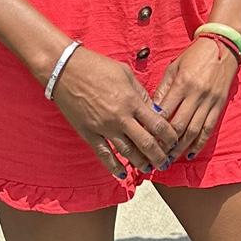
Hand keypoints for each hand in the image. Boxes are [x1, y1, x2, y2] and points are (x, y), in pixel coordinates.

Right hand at [51, 45, 177, 176]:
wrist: (66, 70)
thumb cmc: (97, 66)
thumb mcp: (126, 73)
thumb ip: (141, 93)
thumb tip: (153, 109)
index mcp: (132, 100)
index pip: (157, 124)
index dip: (169, 136)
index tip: (174, 141)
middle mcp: (120, 117)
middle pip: (146, 143)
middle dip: (159, 155)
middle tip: (166, 163)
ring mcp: (104, 128)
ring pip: (127, 152)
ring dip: (141, 163)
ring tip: (149, 168)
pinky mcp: (88, 133)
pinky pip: (104, 154)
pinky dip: (114, 166)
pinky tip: (122, 173)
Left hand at [154, 37, 237, 163]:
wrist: (222, 46)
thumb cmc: (194, 56)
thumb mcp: (174, 67)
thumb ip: (163, 89)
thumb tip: (152, 110)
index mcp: (182, 83)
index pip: (165, 111)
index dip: (154, 128)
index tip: (145, 139)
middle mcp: (196, 94)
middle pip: (178, 125)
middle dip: (165, 143)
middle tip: (154, 155)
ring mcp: (209, 101)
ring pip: (193, 130)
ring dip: (180, 147)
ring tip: (169, 159)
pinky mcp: (219, 105)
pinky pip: (208, 128)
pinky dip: (199, 143)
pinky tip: (190, 153)